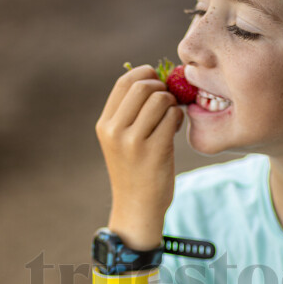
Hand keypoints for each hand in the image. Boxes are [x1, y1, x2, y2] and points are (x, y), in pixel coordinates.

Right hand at [95, 65, 182, 248]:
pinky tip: (174, 130)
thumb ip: (130, 113)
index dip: (145, 75)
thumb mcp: (120, 141)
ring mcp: (133, 142)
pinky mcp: (155, 151)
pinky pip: (172, 117)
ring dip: (172, 104)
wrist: (137, 208)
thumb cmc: (135, 171)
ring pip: (160, 99)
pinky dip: (177, 119)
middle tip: (168, 102)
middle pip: (143, 86)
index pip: (124, 82)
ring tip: (171, 118)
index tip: (158, 84)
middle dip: (162, 88)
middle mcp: (115, 131)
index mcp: (105, 124)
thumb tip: (156, 79)